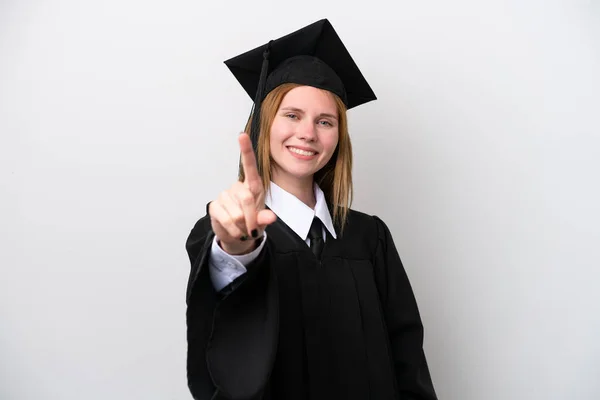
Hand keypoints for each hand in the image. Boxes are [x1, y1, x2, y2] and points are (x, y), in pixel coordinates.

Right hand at [208, 132, 276, 254]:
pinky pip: (226, 219)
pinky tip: (235, 231)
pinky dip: (233, 230)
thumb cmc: (252, 224)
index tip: (242, 135)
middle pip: (246, 198)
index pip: (249, 166)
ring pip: (236, 213)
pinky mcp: (214, 206)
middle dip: (252, 218)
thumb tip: (270, 217)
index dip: (246, 151)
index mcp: (253, 186)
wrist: (237, 237)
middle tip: (253, 230)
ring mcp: (224, 196)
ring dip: (242, 227)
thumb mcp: (262, 222)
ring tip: (243, 229)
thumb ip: (265, 218)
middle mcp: (238, 187)